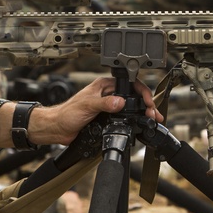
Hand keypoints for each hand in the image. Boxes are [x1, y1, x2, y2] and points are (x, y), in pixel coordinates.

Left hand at [28, 76, 163, 145]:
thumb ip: (104, 103)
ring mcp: (108, 105)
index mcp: (104, 85)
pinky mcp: (107, 117)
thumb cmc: (67, 113)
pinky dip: (133, 120)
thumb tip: (120, 102)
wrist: (58, 128)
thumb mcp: (87, 106)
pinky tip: (139, 124)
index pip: (129, 84)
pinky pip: (124, 116)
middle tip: (153, 114)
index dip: (141, 92)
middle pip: (133, 96)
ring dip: (141, 113)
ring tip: (151, 119)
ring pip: (130, 107)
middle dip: (145, 104)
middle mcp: (108, 94)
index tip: (147, 103)